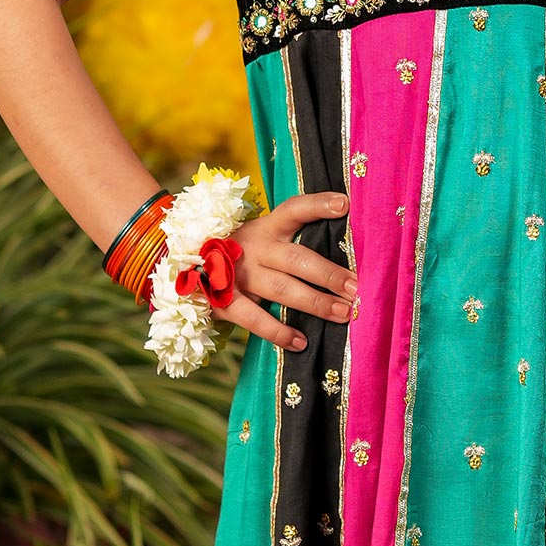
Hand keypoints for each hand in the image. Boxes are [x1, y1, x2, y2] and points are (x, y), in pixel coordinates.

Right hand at [223, 190, 356, 352]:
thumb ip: (293, 242)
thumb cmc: (245, 254)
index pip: (293, 209)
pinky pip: (255, 319)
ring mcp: (239, 275)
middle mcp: (254, 248)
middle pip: (296, 258)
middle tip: (355, 287)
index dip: (317, 205)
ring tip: (343, 313)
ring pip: (282, 289)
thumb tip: (343, 256)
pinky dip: (279, 332)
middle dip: (329, 274)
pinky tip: (302, 342)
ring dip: (315, 302)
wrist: (189, 266)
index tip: (344, 204)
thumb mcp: (264, 238)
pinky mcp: (226, 301)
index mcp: (266, 227)